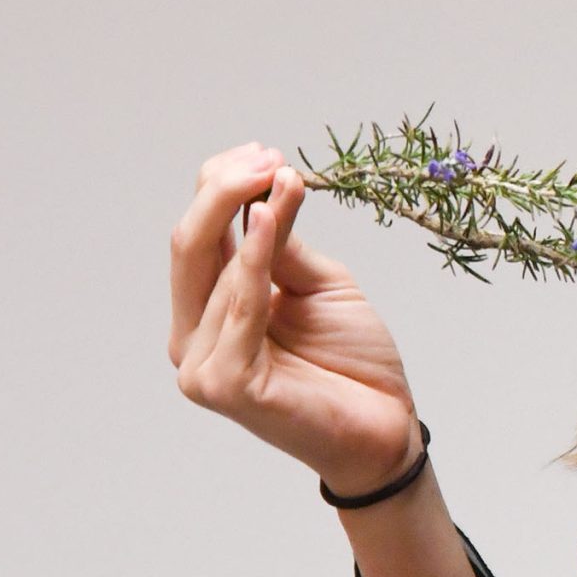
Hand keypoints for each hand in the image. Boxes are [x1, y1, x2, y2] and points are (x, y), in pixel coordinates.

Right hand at [169, 142, 421, 493]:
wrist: (387, 426)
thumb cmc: (352, 359)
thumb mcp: (319, 283)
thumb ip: (281, 243)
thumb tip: (265, 186)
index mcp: (208, 310)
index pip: (196, 235)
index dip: (221, 184)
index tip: (266, 150)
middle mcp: (193, 337)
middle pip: (188, 245)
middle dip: (223, 190)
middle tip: (268, 154)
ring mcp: (203, 365)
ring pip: (211, 268)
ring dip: (245, 213)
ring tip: (281, 175)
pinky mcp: (225, 384)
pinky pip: (237, 306)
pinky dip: (253, 259)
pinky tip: (268, 219)